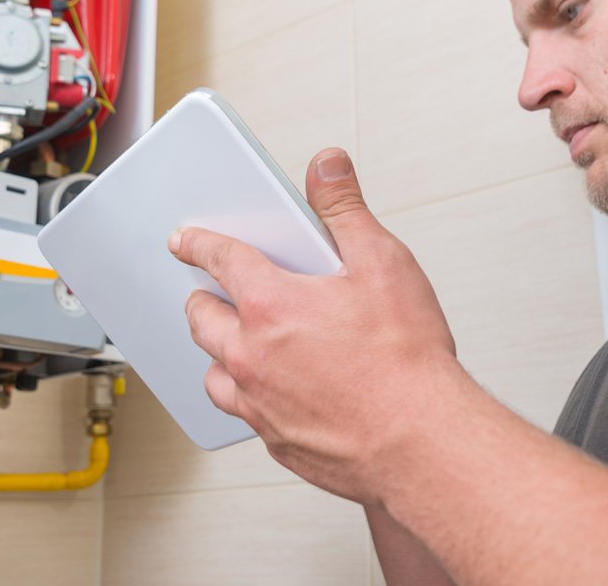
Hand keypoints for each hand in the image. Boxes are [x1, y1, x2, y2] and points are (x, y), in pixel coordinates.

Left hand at [169, 148, 460, 503]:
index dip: (198, 243)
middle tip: (212, 291)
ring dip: (220, 353)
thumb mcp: (383, 263)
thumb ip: (346, 209)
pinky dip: (249, 396)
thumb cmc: (407, 361)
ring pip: (213, 372)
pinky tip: (273, 391)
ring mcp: (258, 402)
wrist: (422, 443)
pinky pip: (243, 413)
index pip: (219, 259)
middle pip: (201, 319)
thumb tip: (327, 165)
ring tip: (240, 343)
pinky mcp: (275, 440)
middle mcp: (251, 354)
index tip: (185, 239)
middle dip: (202, 299)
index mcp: (271, 303)